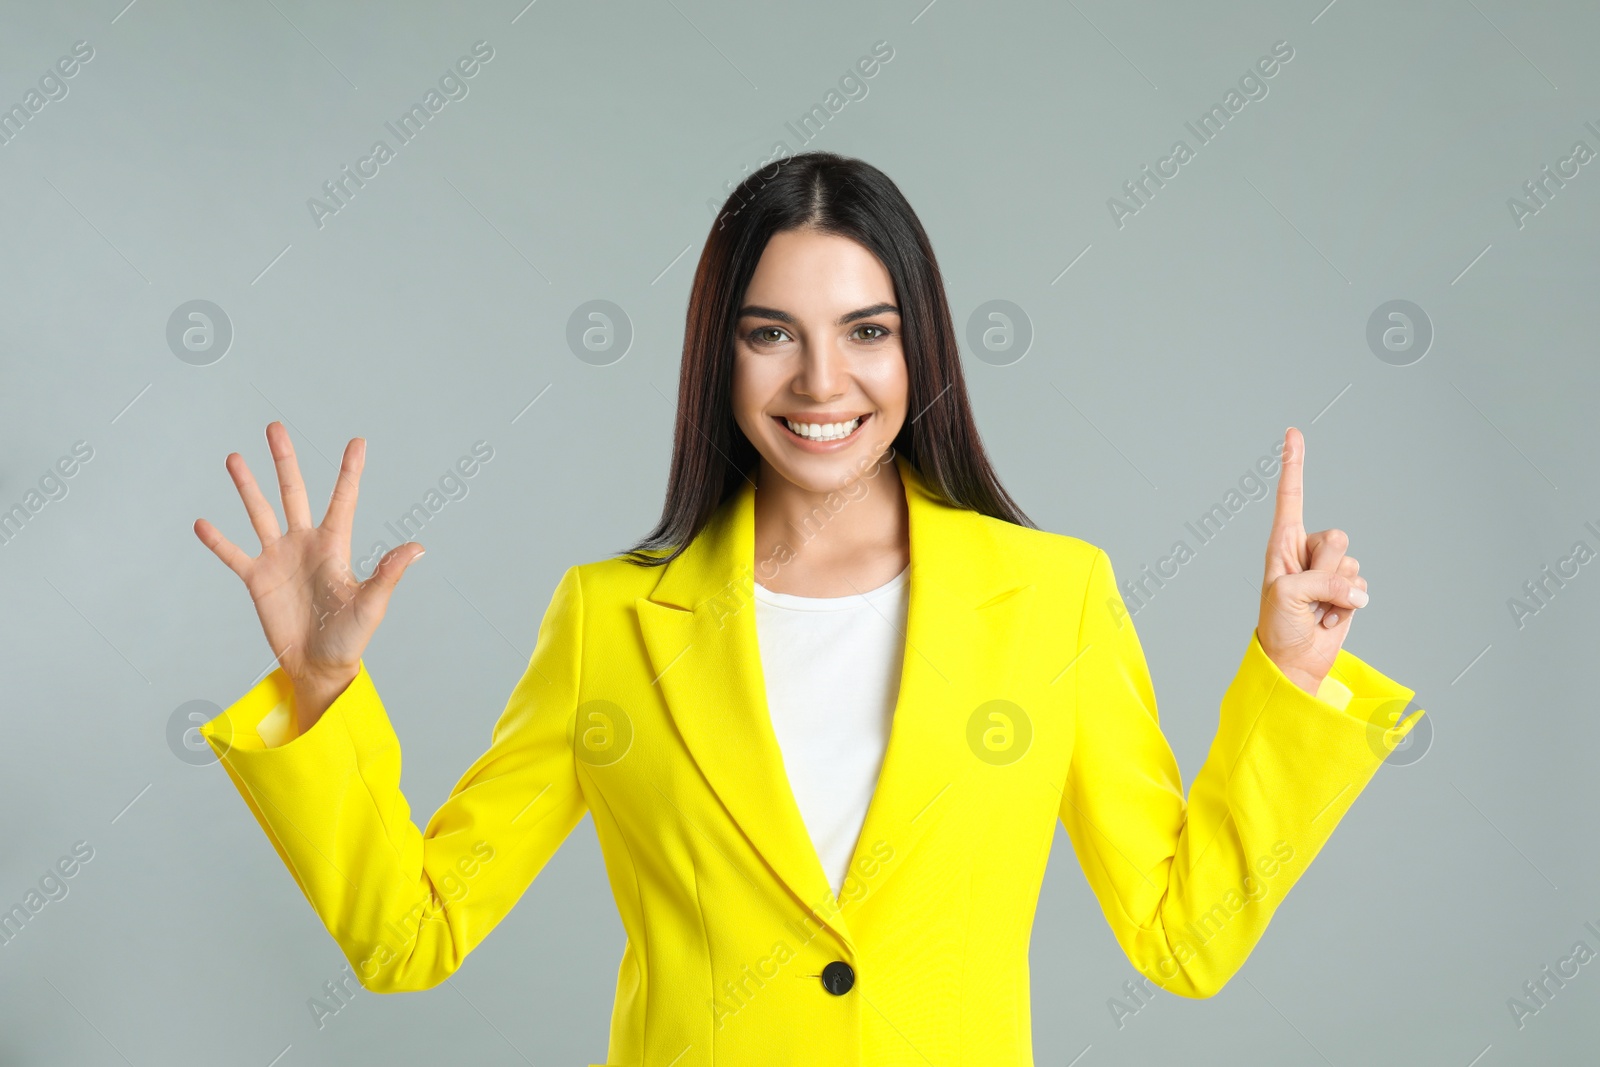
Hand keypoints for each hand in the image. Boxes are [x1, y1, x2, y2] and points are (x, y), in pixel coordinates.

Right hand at [193, 422, 424, 731]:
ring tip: (234, 457)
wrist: (320, 666)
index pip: (343, 499)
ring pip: (260, 513)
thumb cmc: (351, 637)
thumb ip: (388, 573)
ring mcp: (279, 559)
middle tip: (275, 427)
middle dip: (284, 461)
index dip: (349, 471)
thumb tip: (417, 547)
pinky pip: (234, 554)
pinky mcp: (257, 579)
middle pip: (293, 493)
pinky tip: (203, 523)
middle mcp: (305, 544)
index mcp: (335, 545)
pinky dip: (218, 541)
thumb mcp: (372, 603)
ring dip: (247, 487)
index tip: (358, 441)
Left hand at [1256, 427, 1369, 695]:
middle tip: (1307, 595)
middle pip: (1336, 538)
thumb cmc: (1279, 625)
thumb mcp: (1288, 595)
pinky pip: (1361, 587)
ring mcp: (1329, 570)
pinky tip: (1329, 618)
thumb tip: (1355, 587)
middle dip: (1326, 569)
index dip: (1293, 464)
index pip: (1291, 497)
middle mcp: (1307, 551)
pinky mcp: (1348, 589)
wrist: (1294, 660)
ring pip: (1351, 563)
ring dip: (1336, 593)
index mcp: (1282, 544)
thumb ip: (1320, 578)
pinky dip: (1347, 608)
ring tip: (1316, 610)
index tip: (1293, 432)